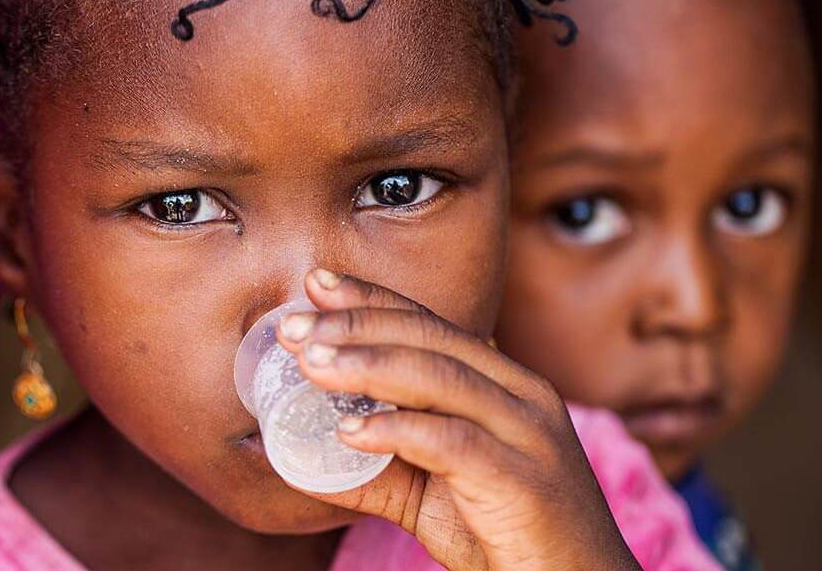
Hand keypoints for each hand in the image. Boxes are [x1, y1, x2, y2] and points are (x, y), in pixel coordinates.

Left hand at [276, 269, 641, 570]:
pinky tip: (351, 433)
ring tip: (312, 366)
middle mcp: (521, 394)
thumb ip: (377, 470)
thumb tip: (304, 457)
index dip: (371, 299)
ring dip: (368, 366)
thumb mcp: (432, 496)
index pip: (430, 324)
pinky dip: (398, 431)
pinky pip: (453, 441)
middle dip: (356, 325)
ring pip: (440, 377)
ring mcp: (528, 433)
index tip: (316, 284)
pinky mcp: (524, 480)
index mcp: (503, 384)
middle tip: (293, 329)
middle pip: (430, 338)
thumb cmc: (510, 536)